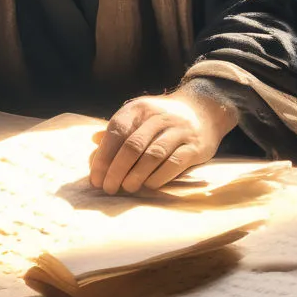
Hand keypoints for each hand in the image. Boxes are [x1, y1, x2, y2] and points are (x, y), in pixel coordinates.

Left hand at [89, 82, 237, 193]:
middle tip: (108, 188)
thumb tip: (93, 141)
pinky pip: (174, 163)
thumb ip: (119, 130)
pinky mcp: (195, 146)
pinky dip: (159, 176)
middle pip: (132, 146)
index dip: (103, 156)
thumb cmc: (162, 119)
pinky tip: (149, 186)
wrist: (204, 110)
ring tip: (126, 188)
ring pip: (153, 155)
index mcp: (139, 108)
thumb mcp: (139, 116)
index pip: (116, 131)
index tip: (95, 178)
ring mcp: (178, 130)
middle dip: (116, 170)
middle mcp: (158, 116)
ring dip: (136, 175)